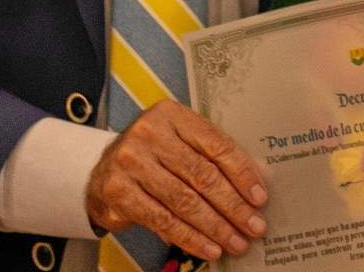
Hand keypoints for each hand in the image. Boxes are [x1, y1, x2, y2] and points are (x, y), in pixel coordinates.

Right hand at [87, 100, 267, 260]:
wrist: (103, 171)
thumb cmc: (153, 155)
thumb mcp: (181, 142)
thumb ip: (213, 155)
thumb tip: (260, 178)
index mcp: (172, 114)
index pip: (215, 144)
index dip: (242, 172)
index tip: (260, 197)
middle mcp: (150, 133)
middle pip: (202, 174)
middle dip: (233, 205)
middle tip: (254, 226)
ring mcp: (132, 162)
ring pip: (185, 200)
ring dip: (216, 226)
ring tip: (236, 242)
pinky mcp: (120, 191)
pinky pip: (163, 220)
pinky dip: (190, 238)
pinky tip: (209, 248)